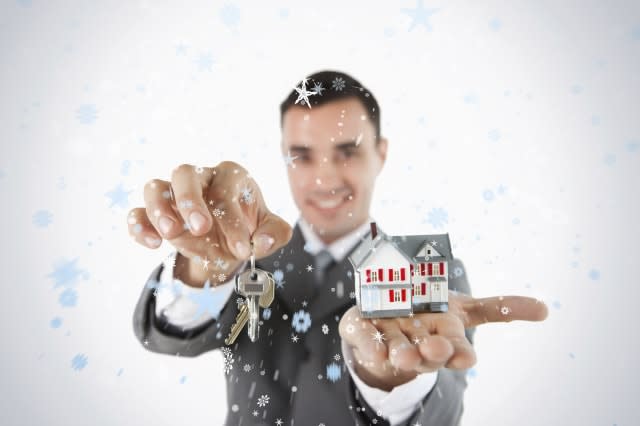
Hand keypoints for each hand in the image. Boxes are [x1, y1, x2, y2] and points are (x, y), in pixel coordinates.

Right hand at [126, 161, 291, 283]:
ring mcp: (174, 194)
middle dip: (190, 200)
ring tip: (169, 233)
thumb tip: (261, 242)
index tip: (241, 250)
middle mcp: (200, 178)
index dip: (233, 223)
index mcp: (231, 176)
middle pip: (184, 173)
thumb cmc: (249, 229)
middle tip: (201, 228)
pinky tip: (152, 244)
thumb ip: (275, 234)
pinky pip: (138, 212)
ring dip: (159, 209)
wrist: (228, 242)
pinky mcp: (157, 213)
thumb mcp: (269, 231)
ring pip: (155, 187)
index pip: (225, 193)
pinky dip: (140, 226)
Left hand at [339, 290, 548, 390]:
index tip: (465, 356)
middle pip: (428, 352)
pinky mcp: (363, 332)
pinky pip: (363, 338)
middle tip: (433, 350)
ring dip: (400, 353)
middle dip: (432, 353)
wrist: (389, 322)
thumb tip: (547, 310)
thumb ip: (499, 308)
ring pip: (397, 350)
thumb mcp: (465, 309)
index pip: (457, 350)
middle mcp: (418, 343)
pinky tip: (373, 347)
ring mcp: (390, 340)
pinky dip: (367, 343)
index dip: (460, 354)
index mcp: (444, 338)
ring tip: (401, 355)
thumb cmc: (431, 316)